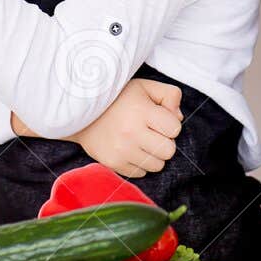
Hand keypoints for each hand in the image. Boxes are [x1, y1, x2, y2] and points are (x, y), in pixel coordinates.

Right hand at [64, 78, 183, 178]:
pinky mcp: (113, 163)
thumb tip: (179, 118)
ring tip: (141, 141)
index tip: (158, 119)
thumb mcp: (145, 86)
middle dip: (165, 142)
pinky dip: (140, 164)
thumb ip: (169, 95)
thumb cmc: (118, 98)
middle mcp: (131, 133)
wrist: (81, 112)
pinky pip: (141, 173)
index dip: (170, 124)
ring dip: (153, 155)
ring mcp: (121, 151)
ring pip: (157, 165)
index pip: (175, 129)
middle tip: (152, 132)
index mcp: (141, 111)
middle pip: (169, 150)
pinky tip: (131, 150)